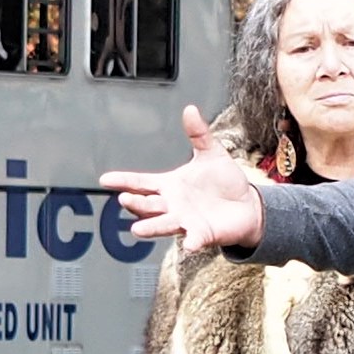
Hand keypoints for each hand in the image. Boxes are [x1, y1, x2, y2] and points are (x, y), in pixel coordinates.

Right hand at [100, 106, 265, 249]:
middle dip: (136, 203)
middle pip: (148, 205)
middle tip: (125, 199)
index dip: (123, 180)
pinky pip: (194, 239)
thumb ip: (199, 134)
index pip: (141, 182)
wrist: (248, 204)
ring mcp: (185, 221)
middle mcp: (172, 205)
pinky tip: (188, 244)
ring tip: (137, 229)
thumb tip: (190, 109)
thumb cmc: (225, 181)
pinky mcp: (202, 234)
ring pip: (163, 225)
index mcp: (170, 185)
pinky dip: (191, 243)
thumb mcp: (211, 153)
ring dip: (151, 227)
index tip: (105, 179)